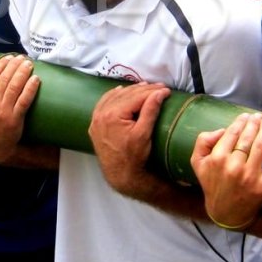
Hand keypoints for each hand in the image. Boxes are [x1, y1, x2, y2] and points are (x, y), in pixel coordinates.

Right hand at [0, 55, 38, 161]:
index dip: (3, 63)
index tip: (10, 58)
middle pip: (5, 77)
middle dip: (15, 65)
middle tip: (22, 58)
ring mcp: (3, 110)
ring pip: (15, 86)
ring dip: (24, 72)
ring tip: (29, 65)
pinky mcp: (15, 119)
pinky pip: (25, 100)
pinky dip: (31, 88)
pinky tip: (36, 80)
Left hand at [87, 82, 169, 196]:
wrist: (120, 174)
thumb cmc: (133, 157)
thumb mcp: (144, 134)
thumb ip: (150, 110)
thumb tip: (160, 92)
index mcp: (113, 115)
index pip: (135, 97)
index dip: (152, 92)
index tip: (165, 89)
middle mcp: (101, 114)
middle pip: (125, 95)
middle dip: (143, 90)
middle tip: (159, 87)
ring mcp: (96, 119)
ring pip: (114, 97)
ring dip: (130, 91)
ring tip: (145, 87)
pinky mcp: (95, 124)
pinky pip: (104, 104)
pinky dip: (114, 96)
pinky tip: (121, 91)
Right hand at [191, 113, 261, 230]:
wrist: (225, 212)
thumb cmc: (212, 184)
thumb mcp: (198, 163)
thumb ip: (203, 142)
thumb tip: (222, 130)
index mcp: (218, 159)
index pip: (232, 134)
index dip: (240, 122)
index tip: (246, 116)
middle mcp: (234, 166)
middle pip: (248, 138)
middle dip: (255, 123)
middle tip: (259, 117)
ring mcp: (251, 176)